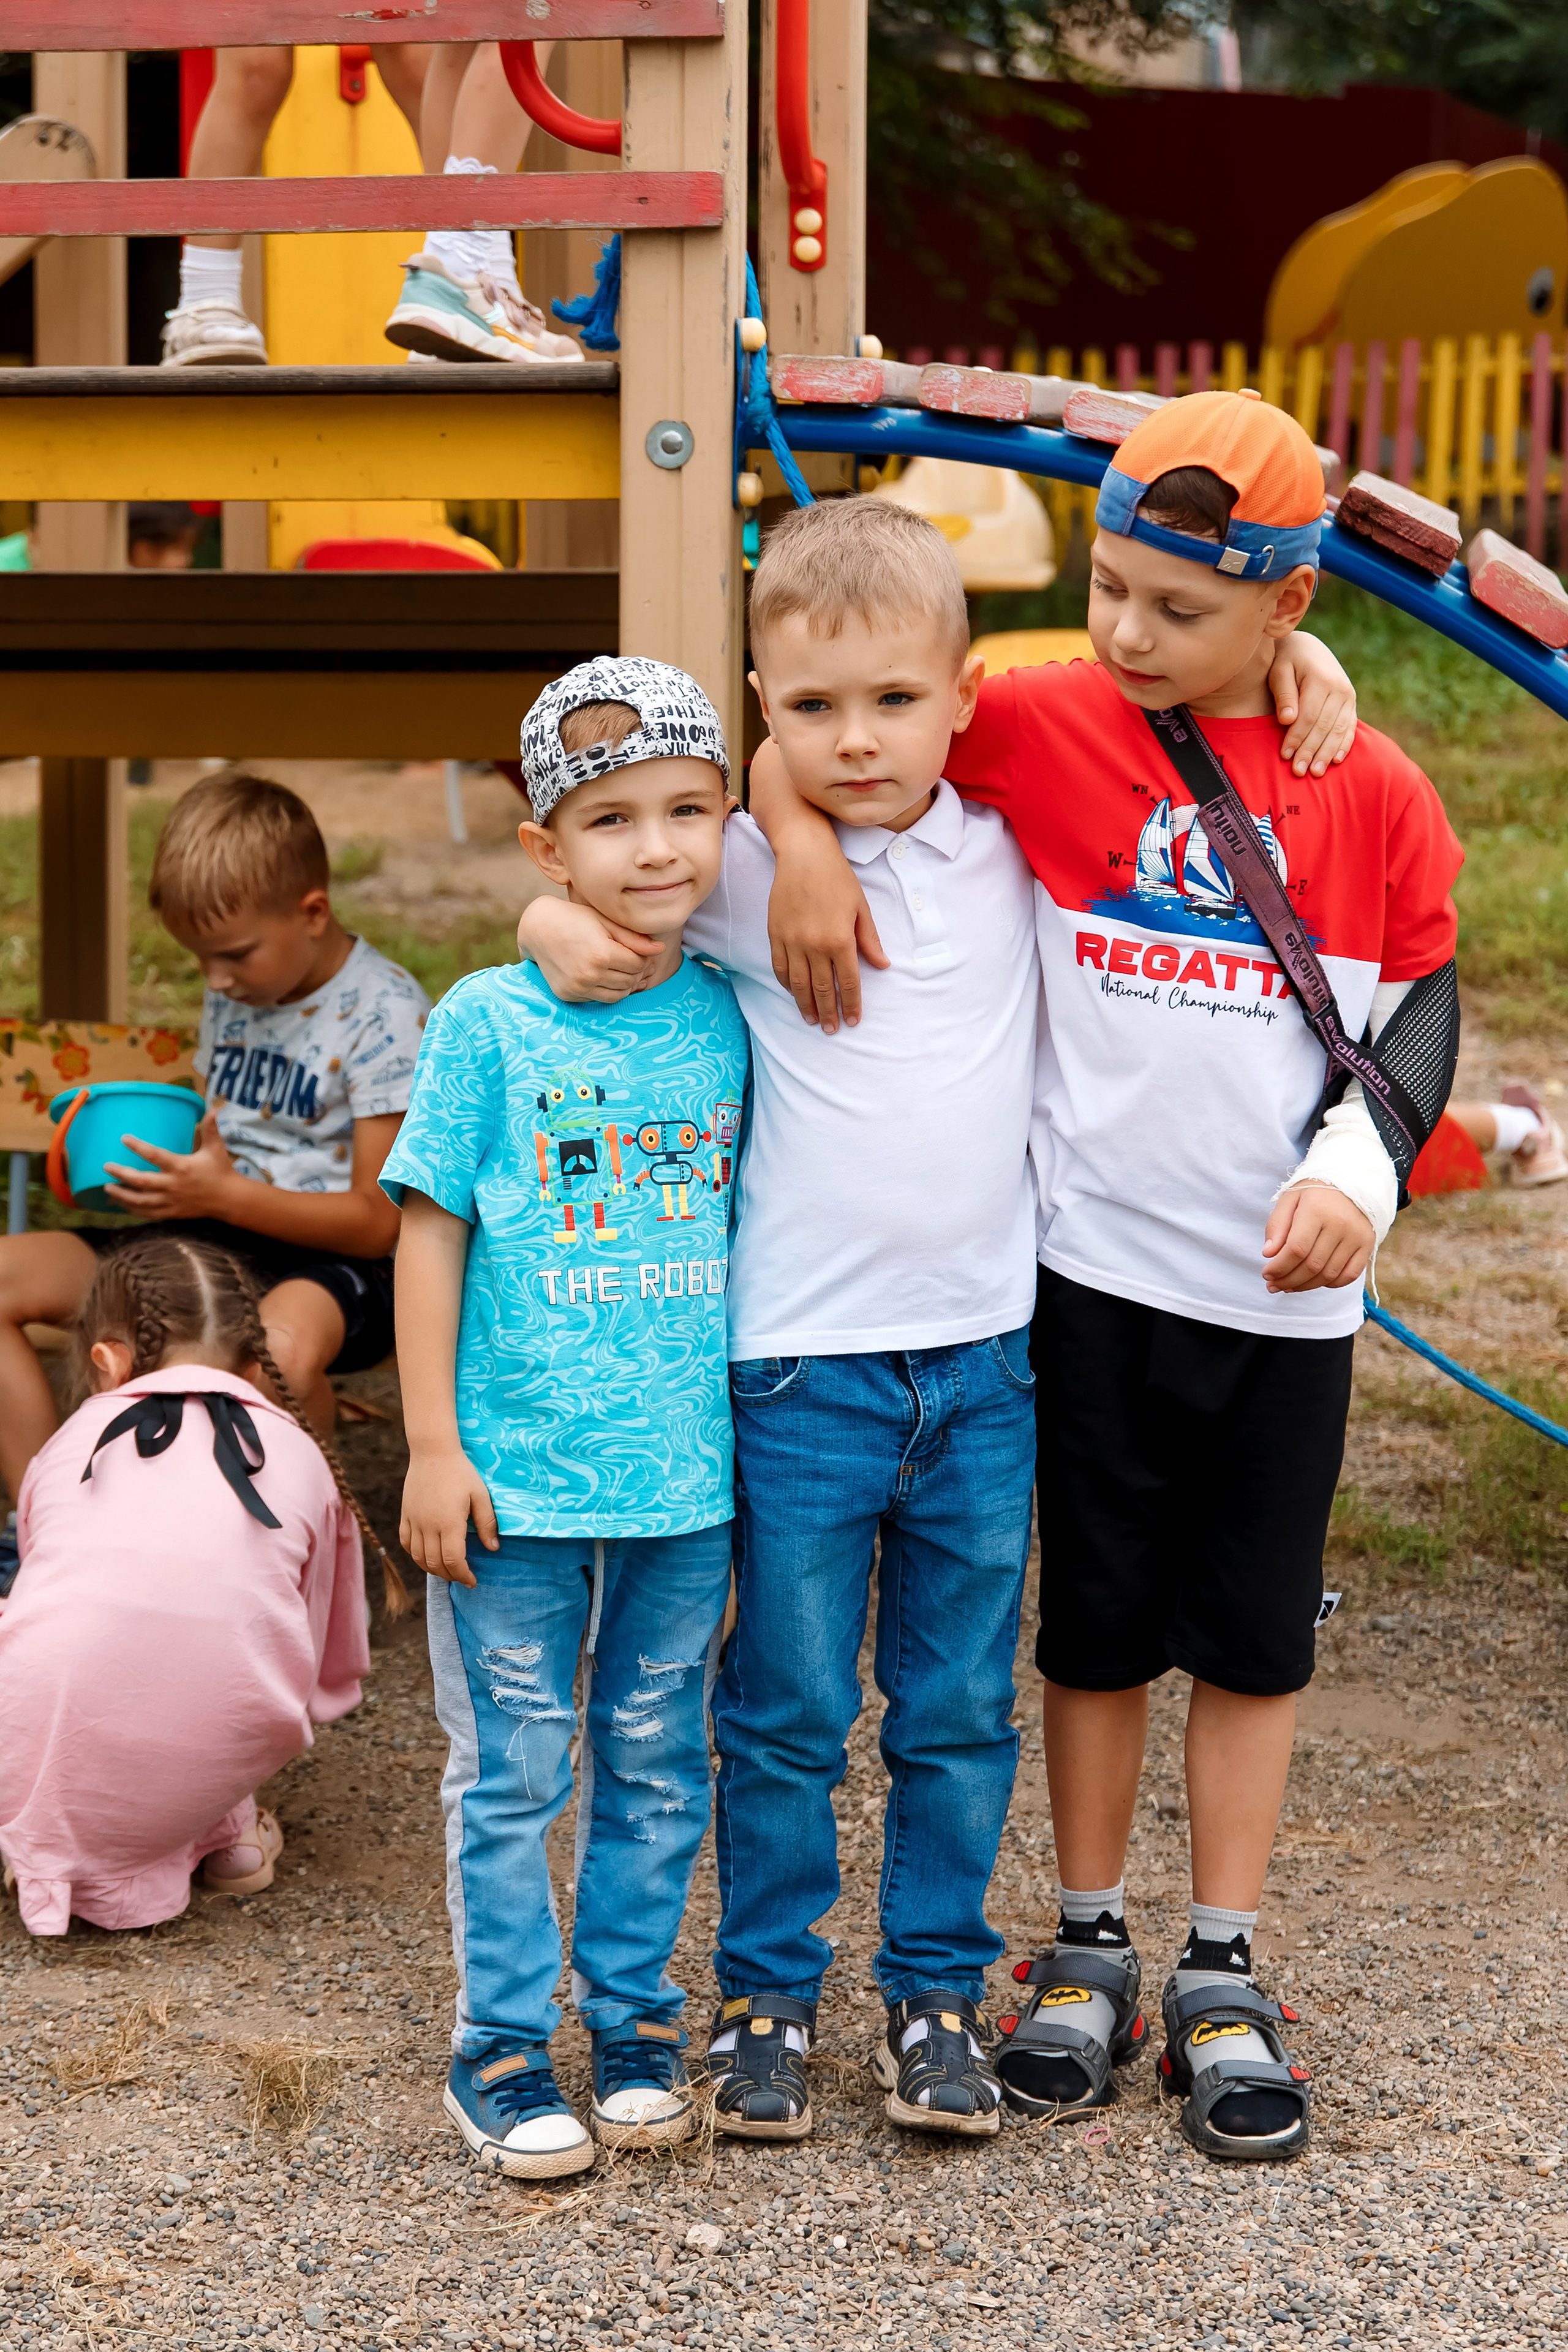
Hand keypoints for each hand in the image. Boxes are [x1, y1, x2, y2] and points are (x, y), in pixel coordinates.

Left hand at [103, 1107, 239, 1219]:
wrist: (229, 1199)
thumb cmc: (221, 1171)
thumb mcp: (216, 1149)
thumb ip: (210, 1130)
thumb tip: (213, 1109)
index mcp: (181, 1166)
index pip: (154, 1155)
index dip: (137, 1146)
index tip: (124, 1138)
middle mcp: (172, 1184)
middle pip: (140, 1181)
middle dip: (120, 1174)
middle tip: (106, 1167)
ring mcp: (170, 1201)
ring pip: (140, 1200)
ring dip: (122, 1195)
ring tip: (107, 1189)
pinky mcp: (171, 1212)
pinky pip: (148, 1213)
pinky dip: (134, 1209)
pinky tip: (123, 1205)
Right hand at [398, 1445, 496, 1583]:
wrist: (433, 1452)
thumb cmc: (461, 1472)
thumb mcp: (480, 1495)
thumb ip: (487, 1523)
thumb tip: (493, 1548)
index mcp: (449, 1523)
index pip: (454, 1561)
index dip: (463, 1575)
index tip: (472, 1581)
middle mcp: (428, 1526)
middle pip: (435, 1563)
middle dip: (450, 1575)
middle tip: (461, 1577)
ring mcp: (414, 1521)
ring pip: (418, 1557)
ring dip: (432, 1569)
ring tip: (446, 1570)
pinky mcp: (405, 1514)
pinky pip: (405, 1542)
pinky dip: (414, 1555)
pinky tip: (425, 1556)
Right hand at [517, 893, 659, 1002]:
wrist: (538, 928)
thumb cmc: (575, 919)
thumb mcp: (605, 922)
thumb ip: (634, 938)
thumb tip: (661, 950)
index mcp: (602, 953)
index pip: (638, 965)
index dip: (643, 958)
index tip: (638, 951)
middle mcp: (589, 974)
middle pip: (630, 981)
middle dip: (636, 972)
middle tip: (632, 961)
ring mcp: (577, 987)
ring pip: (617, 995)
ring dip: (624, 984)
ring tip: (620, 969)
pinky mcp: (568, 995)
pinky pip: (598, 999)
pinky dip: (606, 990)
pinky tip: (603, 975)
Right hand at [767, 842, 889, 1030]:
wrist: (804, 855)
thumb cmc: (837, 878)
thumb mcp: (861, 908)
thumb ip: (869, 940)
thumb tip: (882, 965)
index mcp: (840, 940)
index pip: (849, 982)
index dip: (852, 1004)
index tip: (853, 1020)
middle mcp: (815, 945)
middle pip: (823, 989)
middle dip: (829, 1012)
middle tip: (832, 1029)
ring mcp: (792, 941)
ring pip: (799, 984)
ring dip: (806, 1005)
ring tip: (812, 1020)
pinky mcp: (775, 935)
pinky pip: (780, 968)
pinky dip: (787, 984)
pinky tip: (794, 994)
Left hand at [1262, 1183, 1374, 1292]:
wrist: (1352, 1181)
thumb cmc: (1315, 1192)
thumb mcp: (1290, 1199)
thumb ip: (1276, 1225)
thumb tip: (1269, 1254)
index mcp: (1317, 1210)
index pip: (1296, 1249)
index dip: (1279, 1267)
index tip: (1267, 1274)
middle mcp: (1340, 1224)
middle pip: (1312, 1265)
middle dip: (1288, 1280)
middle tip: (1274, 1285)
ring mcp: (1356, 1236)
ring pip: (1329, 1274)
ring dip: (1305, 1286)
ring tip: (1289, 1286)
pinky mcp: (1367, 1245)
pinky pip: (1349, 1275)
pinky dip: (1330, 1284)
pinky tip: (1314, 1282)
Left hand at [1268, 630, 1357, 777]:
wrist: (1308, 648)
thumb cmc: (1286, 661)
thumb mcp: (1279, 670)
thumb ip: (1284, 694)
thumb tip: (1287, 719)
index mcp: (1321, 679)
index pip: (1308, 716)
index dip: (1297, 738)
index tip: (1284, 755)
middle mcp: (1340, 688)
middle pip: (1324, 727)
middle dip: (1311, 751)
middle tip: (1298, 772)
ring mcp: (1349, 696)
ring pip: (1339, 730)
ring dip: (1326, 753)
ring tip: (1315, 774)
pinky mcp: (1351, 703)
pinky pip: (1350, 727)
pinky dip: (1344, 745)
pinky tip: (1335, 761)